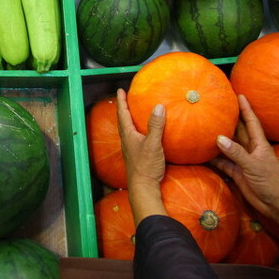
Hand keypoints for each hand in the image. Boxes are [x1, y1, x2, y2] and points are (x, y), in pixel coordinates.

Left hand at [115, 88, 167, 224]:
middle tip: (125, 98)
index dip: (121, 101)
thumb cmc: (146, 166)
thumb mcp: (153, 144)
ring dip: (129, 119)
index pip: (123, 114)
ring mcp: (131, 149)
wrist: (143, 188)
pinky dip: (137, 130)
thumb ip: (155, 126)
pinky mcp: (137, 155)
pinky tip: (145, 133)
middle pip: (123, 121)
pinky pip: (135, 137)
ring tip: (134, 112)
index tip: (120, 90)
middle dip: (124, 108)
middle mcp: (127, 141)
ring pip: (128, 130)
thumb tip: (158, 106)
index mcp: (128, 135)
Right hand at [212, 95, 278, 247]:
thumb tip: (219, 138)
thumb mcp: (254, 165)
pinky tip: (203, 153)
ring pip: (228, 146)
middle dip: (230, 119)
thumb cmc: (270, 182)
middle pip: (238, 131)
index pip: (251, 122)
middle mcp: (250, 150)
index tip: (240, 95)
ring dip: (219, 138)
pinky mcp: (237, 173)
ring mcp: (243, 161)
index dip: (246, 108)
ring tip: (205, 126)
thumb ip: (236, 153)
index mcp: (259, 144)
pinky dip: (214, 158)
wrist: (275, 204)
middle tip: (218, 106)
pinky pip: (223, 162)